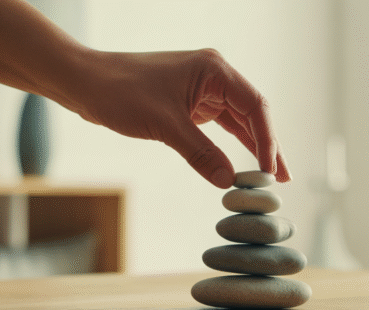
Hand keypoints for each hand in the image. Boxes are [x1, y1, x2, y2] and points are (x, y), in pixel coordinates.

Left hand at [59, 48, 290, 187]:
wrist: (86, 83)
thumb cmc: (121, 92)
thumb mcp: (164, 126)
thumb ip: (200, 153)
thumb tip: (228, 181)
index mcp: (214, 70)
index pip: (254, 106)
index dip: (267, 140)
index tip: (269, 171)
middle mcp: (214, 76)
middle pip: (253, 114)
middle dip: (268, 145)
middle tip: (282, 178)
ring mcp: (203, 89)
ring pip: (239, 121)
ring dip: (254, 147)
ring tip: (271, 176)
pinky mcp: (190, 103)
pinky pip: (220, 125)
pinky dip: (232, 144)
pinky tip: (244, 163)